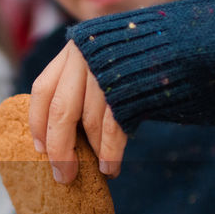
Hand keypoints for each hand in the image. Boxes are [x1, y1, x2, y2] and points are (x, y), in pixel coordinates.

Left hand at [28, 39, 125, 182]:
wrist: (176, 38)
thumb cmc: (134, 55)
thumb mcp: (99, 58)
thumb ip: (79, 84)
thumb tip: (61, 134)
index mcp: (73, 50)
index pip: (42, 90)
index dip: (37, 122)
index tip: (39, 148)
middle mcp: (85, 57)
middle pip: (61, 111)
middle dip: (60, 149)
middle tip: (64, 175)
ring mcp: (107, 70)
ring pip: (90, 122)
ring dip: (94, 153)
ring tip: (99, 171)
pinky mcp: (130, 84)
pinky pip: (113, 126)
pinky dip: (111, 151)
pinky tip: (111, 166)